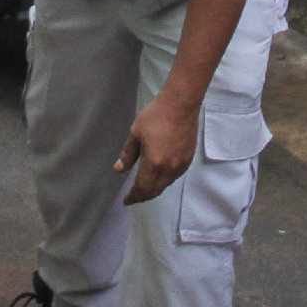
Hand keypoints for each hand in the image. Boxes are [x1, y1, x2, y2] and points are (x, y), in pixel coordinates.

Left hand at [113, 91, 200, 205]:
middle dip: (143, 196)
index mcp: (153, 163)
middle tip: (133, 197)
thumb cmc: (155, 116)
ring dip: (154, 189)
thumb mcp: (135, 134)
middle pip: (155, 191)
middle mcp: (169, 168)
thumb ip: (127, 155)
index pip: (142, 188)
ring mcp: (180, 165)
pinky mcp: (188, 159)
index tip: (126, 201)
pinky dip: (164, 181)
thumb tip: (118, 170)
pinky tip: (159, 176)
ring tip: (144, 188)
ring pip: (165, 185)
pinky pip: (174, 177)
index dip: (133, 197)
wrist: (181, 105)